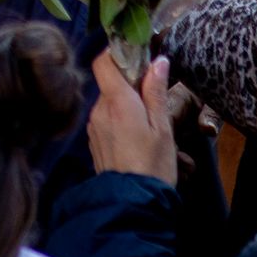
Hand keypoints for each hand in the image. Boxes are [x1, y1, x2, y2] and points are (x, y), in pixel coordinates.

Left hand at [84, 50, 176, 184]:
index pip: (103, 62)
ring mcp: (94, 127)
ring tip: (149, 124)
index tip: (136, 55)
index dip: (116, 53)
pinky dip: (120, 121)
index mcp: (117, 101)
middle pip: (109, 83)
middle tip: (153, 96)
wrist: (132, 203)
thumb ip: (156, 91)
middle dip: (129, 84)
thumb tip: (158, 61)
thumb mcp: (162, 126)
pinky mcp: (94, 142)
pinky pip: (106, 120)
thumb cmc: (153, 164)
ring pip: (109, 103)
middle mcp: (99, 110)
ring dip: (126, 105)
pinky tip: (137, 138)